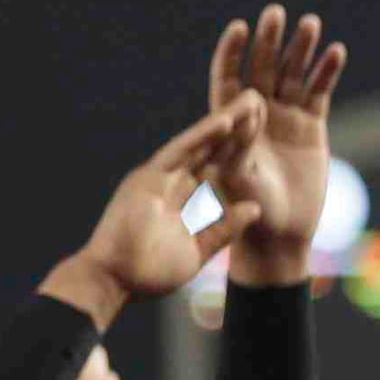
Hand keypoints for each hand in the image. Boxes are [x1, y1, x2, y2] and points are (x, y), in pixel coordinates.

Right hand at [42, 98, 265, 329]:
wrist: (115, 279)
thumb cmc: (150, 272)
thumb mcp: (198, 250)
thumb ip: (224, 230)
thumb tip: (254, 208)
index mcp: (184, 201)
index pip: (216, 169)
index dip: (239, 151)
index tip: (264, 133)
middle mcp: (172, 183)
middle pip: (210, 150)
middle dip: (235, 128)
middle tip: (260, 102)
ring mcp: (159, 178)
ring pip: (198, 144)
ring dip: (223, 122)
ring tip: (249, 100)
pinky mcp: (148, 177)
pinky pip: (179, 151)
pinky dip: (201, 136)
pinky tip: (224, 120)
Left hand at [206, 6, 346, 286]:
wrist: (277, 234)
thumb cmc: (245, 209)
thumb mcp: (234, 176)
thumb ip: (240, 142)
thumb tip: (251, 102)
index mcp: (228, 122)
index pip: (227, 79)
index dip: (232, 53)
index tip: (239, 28)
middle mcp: (254, 114)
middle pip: (261, 68)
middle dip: (268, 42)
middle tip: (275, 14)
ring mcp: (284, 118)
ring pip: (292, 75)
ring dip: (301, 50)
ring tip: (310, 23)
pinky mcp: (311, 127)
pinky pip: (318, 93)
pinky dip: (326, 72)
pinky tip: (334, 52)